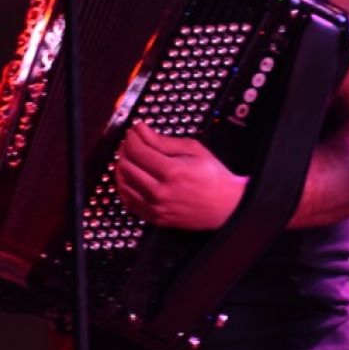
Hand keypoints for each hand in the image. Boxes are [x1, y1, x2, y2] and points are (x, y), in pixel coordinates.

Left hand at [114, 122, 245, 229]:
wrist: (226, 206)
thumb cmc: (213, 177)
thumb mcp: (194, 150)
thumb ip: (164, 141)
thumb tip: (141, 131)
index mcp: (172, 172)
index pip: (138, 151)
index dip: (132, 137)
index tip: (134, 131)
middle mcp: (161, 192)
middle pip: (127, 166)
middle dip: (125, 149)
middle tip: (132, 141)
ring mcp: (156, 207)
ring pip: (123, 183)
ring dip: (122, 167)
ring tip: (130, 157)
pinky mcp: (155, 218)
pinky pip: (128, 201)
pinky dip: (124, 186)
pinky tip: (130, 177)